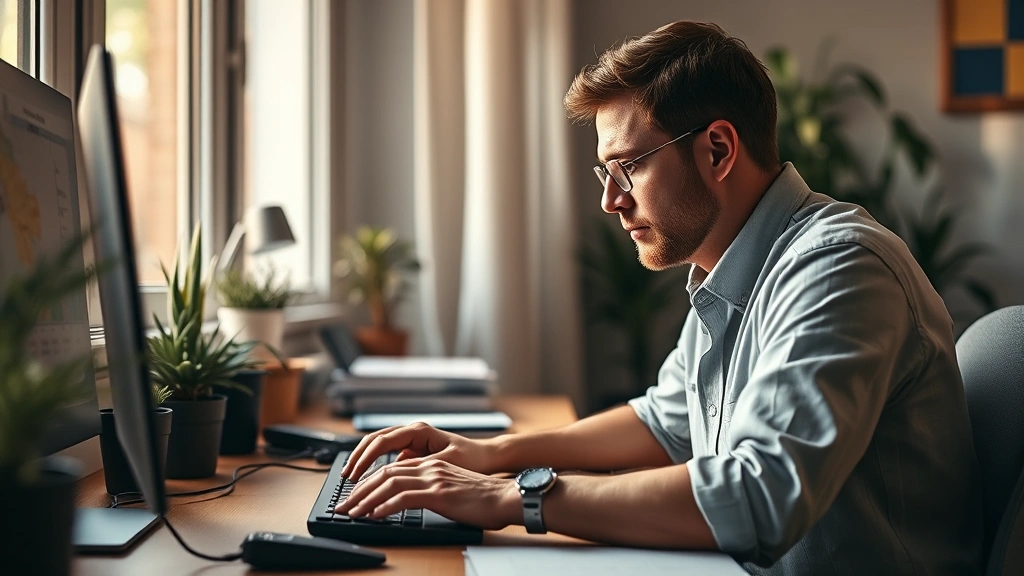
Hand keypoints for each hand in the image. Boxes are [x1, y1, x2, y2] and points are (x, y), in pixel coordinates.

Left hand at [336, 459, 520, 530]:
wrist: (506, 497)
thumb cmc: (483, 498)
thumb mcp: (452, 487)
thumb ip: (431, 487)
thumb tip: (411, 499)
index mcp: (431, 465)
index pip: (391, 469)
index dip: (368, 482)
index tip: (354, 497)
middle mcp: (429, 467)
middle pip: (384, 473)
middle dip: (359, 490)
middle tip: (344, 506)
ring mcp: (433, 479)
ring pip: (389, 483)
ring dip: (366, 499)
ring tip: (352, 512)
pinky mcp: (439, 493)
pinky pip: (404, 497)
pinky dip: (385, 506)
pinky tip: (374, 514)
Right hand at [340, 422, 498, 480]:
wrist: (488, 457)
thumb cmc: (471, 458)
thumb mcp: (443, 463)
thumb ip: (418, 465)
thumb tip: (392, 472)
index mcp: (418, 431)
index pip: (382, 440)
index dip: (364, 457)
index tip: (354, 473)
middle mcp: (413, 432)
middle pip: (375, 440)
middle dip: (358, 457)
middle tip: (345, 476)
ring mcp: (413, 440)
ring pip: (380, 446)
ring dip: (364, 460)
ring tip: (351, 477)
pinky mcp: (415, 450)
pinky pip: (389, 455)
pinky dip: (377, 465)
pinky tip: (369, 479)